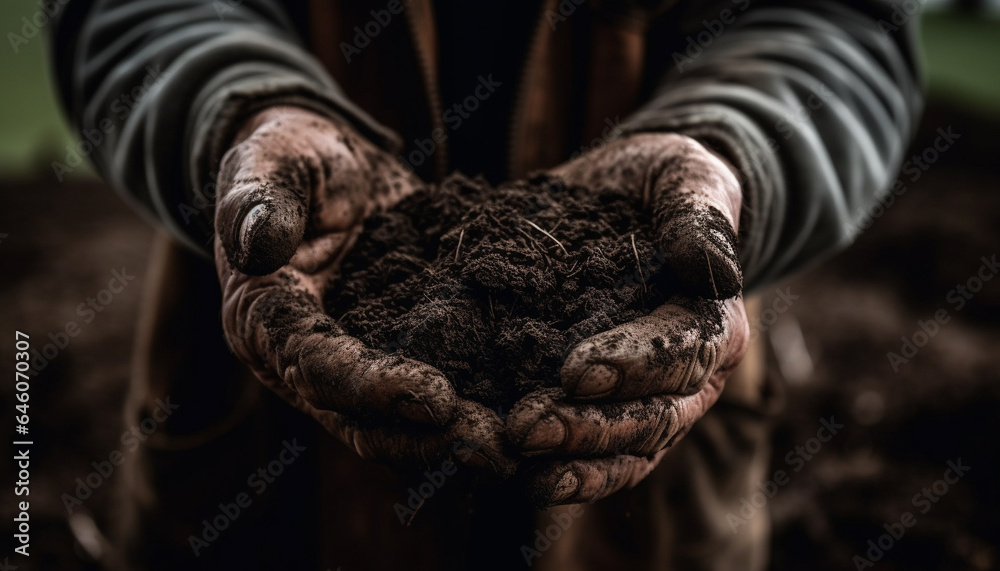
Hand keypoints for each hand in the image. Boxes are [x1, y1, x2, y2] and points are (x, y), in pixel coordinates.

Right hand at [213, 106, 513, 475]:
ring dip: (454, 443)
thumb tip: (258, 245)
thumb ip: (261, 198)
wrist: (327, 166)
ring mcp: (349, 366)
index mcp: (263, 319)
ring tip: (518, 452)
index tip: (436, 398)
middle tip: (495, 451)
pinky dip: (470, 415)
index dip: (372, 388)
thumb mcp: (273, 159)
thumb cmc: (293, 154)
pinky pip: (427, 400)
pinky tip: (525, 419)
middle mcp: (301, 361)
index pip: (315, 366)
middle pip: (361, 418)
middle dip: (427, 440)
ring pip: (397, 425)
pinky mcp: (391, 357)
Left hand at [506, 133, 749, 504]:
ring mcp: (656, 400)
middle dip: (591, 428)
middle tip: (526, 428)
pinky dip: (573, 475)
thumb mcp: (686, 178)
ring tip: (518, 461)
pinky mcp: (616, 410)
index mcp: (717, 323)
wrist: (635, 200)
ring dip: (575, 461)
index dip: (635, 366)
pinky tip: (527, 483)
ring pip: (628, 450)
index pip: (683, 354)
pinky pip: (605, 458)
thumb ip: (699, 216)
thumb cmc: (665, 186)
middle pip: (654, 416)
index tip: (575, 371)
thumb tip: (711, 269)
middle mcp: (693, 376)